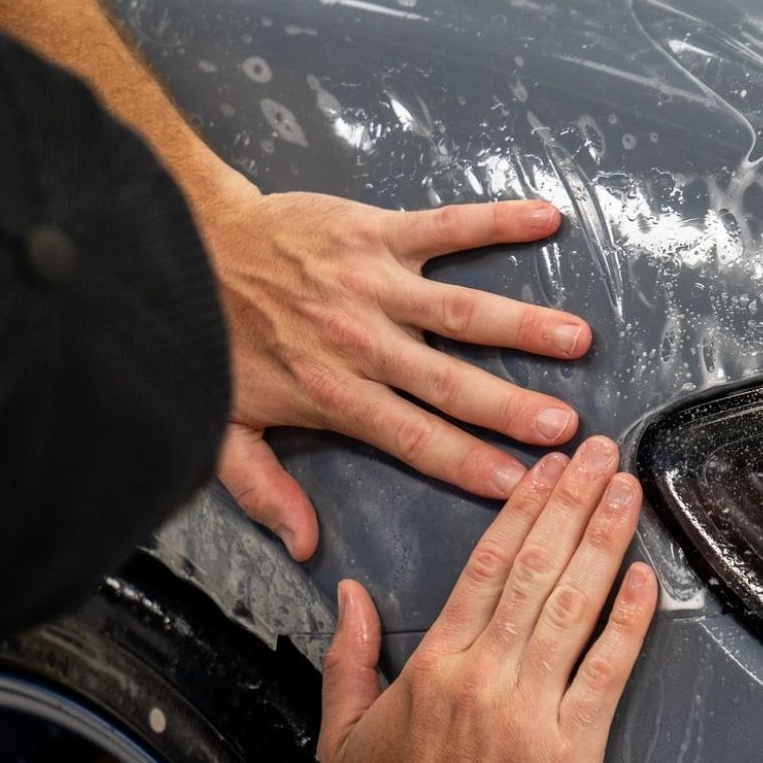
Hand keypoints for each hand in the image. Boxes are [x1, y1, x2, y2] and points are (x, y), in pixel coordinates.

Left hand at [194, 178, 592, 559]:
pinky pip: (445, 225)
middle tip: (568, 427)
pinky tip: (544, 218)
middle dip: (512, 408)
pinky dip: (496, 220)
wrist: (186, 247)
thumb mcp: (221, 430)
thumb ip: (263, 489)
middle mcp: (362, 342)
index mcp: (333, 394)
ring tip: (576, 338)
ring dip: (522, 324)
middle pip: (450, 383)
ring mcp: (373, 283)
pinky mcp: (375, 232)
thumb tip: (304, 544)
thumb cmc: (213, 339)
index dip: (467, 463)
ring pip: (460, 309)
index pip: (413, 438)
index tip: (519, 484)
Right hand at [317, 436, 659, 762]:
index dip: (522, 509)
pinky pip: (606, 672)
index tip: (546, 469)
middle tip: (599, 455)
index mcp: (435, 666)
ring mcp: (530, 711)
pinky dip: (629, 622)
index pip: (485, 566)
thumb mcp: (344, 732)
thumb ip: (349, 655)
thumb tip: (349, 595)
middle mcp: (484, 678)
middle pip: (534, 570)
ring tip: (626, 494)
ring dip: (604, 542)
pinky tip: (646, 580)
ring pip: (572, 607)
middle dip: (571, 503)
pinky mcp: (571, 748)